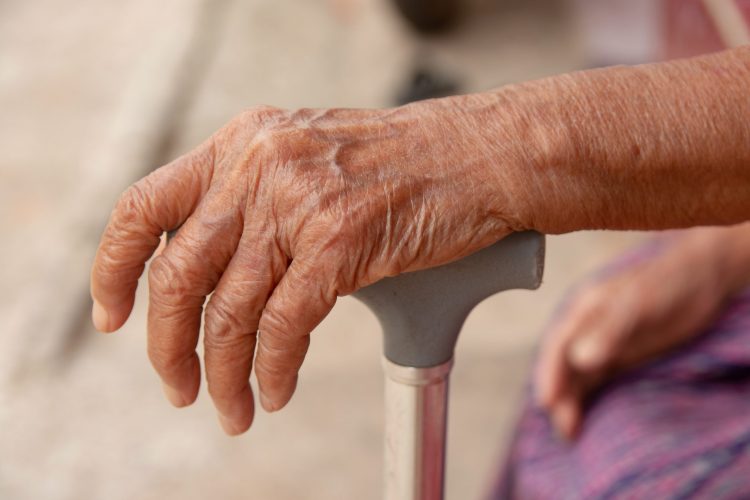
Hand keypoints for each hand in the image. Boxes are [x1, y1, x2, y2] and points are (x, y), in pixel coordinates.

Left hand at [90, 103, 523, 434]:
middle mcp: (258, 167)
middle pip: (179, 274)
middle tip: (179, 389)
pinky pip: (285, 326)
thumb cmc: (405, 165)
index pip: (144, 207)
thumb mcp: (308, 159)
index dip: (114, 269)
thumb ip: (257, 201)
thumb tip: (217, 274)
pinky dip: (273, 370)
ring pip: (230, 311)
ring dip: (224, 375)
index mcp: (241, 144)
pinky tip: (275, 392)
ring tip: (232, 409)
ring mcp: (299, 203)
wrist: (481, 155)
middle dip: (169, 347)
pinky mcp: (341, 242)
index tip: (114, 319)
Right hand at [535, 227, 747, 439]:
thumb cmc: (666, 284)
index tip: (547, 401)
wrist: (701, 277)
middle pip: (563, 365)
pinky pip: (596, 381)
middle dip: (559, 394)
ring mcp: (602, 343)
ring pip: (577, 376)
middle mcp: (586, 328)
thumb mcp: (636, 305)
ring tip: (571, 433)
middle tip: (563, 427)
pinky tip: (585, 419)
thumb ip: (607, 331)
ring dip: (571, 401)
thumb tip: (579, 359)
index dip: (549, 373)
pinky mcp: (618, 357)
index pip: (557, 345)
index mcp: (583, 310)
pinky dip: (587, 399)